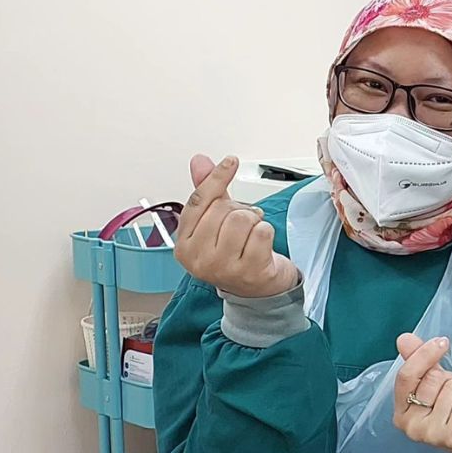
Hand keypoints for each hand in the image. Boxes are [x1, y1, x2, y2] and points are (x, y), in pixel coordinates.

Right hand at [175, 154, 299, 297]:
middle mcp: (199, 259)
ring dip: (254, 221)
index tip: (230, 161)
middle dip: (240, 209)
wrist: (258, 291)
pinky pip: (262, 232)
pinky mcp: (249, 271)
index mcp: (184, 245)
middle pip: (223, 209)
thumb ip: (208, 193)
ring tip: (252, 234)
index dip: (216, 178)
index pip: (198, 201)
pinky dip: (267, 232)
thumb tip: (199, 161)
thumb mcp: (216, 223)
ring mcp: (223, 268)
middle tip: (244, 224)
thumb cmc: (235, 254)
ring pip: (242, 218)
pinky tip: (262, 245)